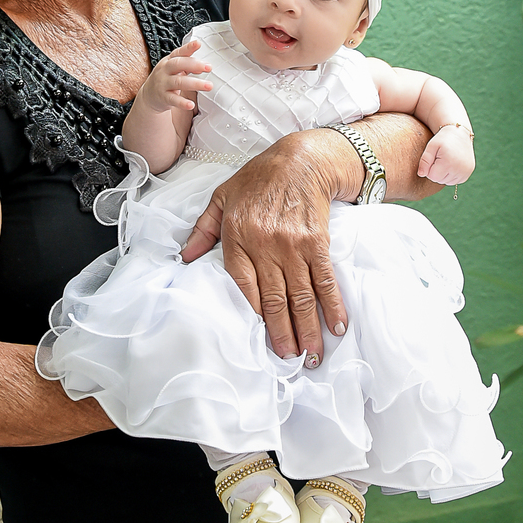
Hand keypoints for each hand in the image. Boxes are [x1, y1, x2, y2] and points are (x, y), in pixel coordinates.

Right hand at [141, 40, 211, 113]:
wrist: (148, 95)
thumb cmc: (166, 78)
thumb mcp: (175, 69)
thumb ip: (189, 65)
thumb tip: (203, 66)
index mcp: (169, 61)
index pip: (179, 52)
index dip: (188, 47)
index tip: (198, 43)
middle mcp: (164, 70)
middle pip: (178, 64)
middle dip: (194, 64)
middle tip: (209, 67)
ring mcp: (162, 83)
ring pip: (179, 82)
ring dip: (195, 83)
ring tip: (209, 86)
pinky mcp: (162, 97)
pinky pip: (173, 99)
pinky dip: (182, 102)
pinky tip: (191, 105)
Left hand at [181, 128, 349, 365]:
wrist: (301, 159)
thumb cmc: (258, 179)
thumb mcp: (222, 197)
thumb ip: (203, 230)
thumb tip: (185, 258)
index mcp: (238, 237)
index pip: (244, 288)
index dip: (253, 317)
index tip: (259, 342)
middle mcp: (265, 245)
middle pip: (274, 300)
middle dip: (283, 335)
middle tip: (289, 363)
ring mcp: (293, 245)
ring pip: (301, 297)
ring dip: (308, 329)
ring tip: (312, 357)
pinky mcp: (318, 242)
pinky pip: (325, 280)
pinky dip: (333, 305)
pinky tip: (337, 326)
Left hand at [417, 127, 474, 186]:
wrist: (459, 133)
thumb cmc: (443, 139)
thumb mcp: (431, 146)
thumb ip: (424, 160)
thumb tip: (421, 174)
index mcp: (449, 162)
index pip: (432, 177)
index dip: (429, 168)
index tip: (433, 157)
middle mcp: (459, 169)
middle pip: (440, 180)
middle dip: (436, 171)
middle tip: (440, 157)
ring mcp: (466, 172)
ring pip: (447, 182)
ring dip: (444, 174)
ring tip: (446, 160)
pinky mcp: (468, 172)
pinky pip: (454, 181)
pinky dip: (451, 174)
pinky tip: (452, 163)